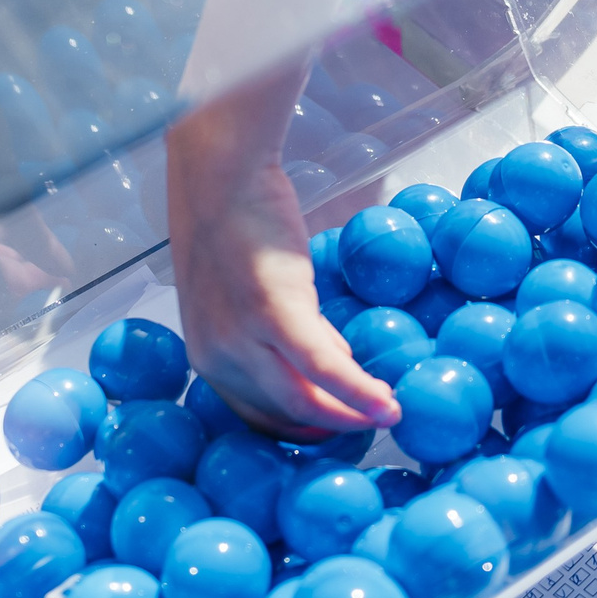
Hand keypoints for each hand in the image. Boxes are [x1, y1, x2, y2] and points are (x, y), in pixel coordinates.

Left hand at [166, 126, 400, 435]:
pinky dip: (358, 392)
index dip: (301, 425)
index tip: (337, 425)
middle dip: (330, 426)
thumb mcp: (247, 291)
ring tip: (390, 413)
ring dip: (353, 415)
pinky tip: (388, 405)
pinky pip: (324, 366)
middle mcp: (217, 357)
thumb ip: (278, 329)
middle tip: (372, 422)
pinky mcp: (273, 313)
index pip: (258, 413)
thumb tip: (330, 353)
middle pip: (285, 414)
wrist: (219, 171)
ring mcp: (242, 338)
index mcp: (207, 355)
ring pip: (306, 400)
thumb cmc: (234, 221)